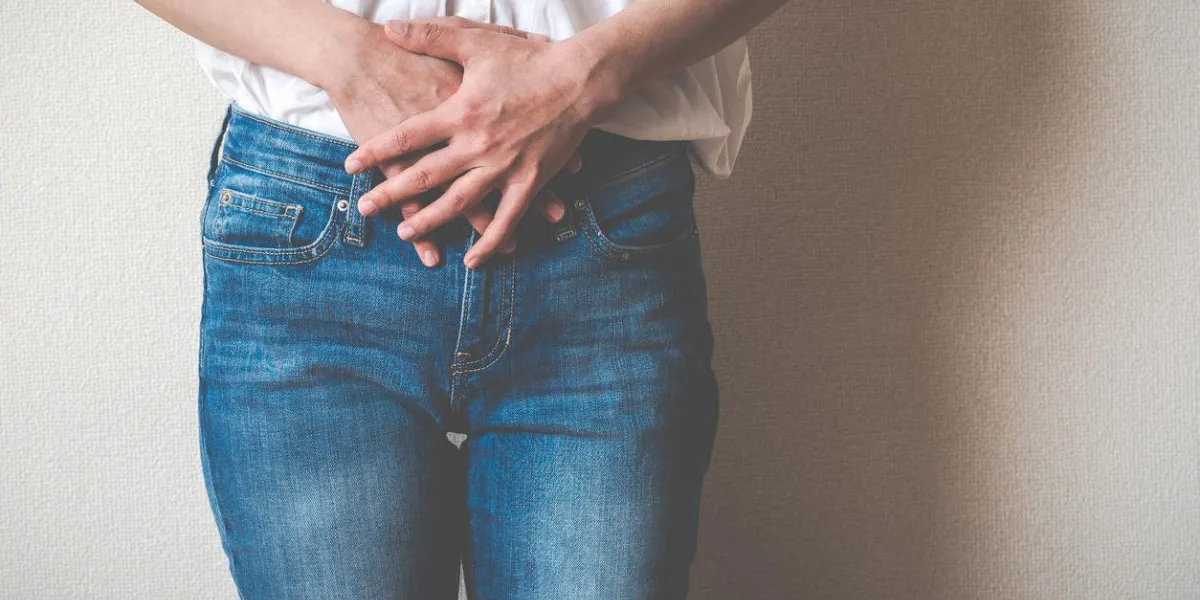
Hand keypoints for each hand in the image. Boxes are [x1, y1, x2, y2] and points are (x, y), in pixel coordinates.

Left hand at [344, 19, 619, 268]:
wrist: (581, 77)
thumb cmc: (529, 58)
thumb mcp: (476, 41)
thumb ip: (431, 36)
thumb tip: (390, 28)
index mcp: (461, 111)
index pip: (407, 137)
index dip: (376, 151)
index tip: (350, 165)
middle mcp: (479, 144)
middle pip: (425, 176)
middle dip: (391, 194)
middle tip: (365, 209)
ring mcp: (506, 166)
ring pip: (461, 203)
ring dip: (431, 220)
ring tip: (405, 233)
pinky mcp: (532, 180)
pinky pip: (508, 218)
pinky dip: (491, 240)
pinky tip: (473, 259)